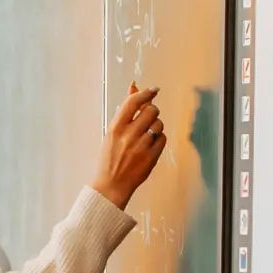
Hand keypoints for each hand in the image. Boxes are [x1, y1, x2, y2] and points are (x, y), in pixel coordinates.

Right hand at [92, 83, 166, 209]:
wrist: (111, 186)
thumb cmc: (109, 159)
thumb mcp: (112, 133)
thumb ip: (125, 111)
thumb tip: (134, 87)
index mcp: (115, 128)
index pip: (133, 102)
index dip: (146, 93)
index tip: (154, 90)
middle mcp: (128, 135)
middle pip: (151, 111)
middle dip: (152, 112)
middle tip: (148, 118)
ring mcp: (141, 147)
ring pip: (159, 125)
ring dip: (156, 126)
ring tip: (147, 135)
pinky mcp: (151, 157)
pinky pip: (163, 139)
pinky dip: (159, 139)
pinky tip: (150, 145)